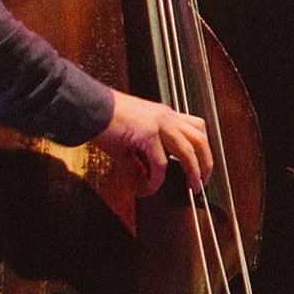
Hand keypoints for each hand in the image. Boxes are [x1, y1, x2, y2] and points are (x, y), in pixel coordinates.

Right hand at [97, 89, 212, 196]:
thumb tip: (146, 183)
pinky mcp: (147, 132)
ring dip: (193, 171)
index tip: (201, 167)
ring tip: (192, 186)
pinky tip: (151, 186)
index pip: (196, 129)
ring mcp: (158, 123)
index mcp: (164, 115)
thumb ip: (140, 163)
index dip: (203, 150)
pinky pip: (160, 162)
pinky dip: (158, 178)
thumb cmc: (104, 120)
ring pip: (188, 150)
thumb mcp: (128, 142)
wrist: (88, 107)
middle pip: (199, 139)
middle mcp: (166, 116)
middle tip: (202, 181)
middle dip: (206, 163)